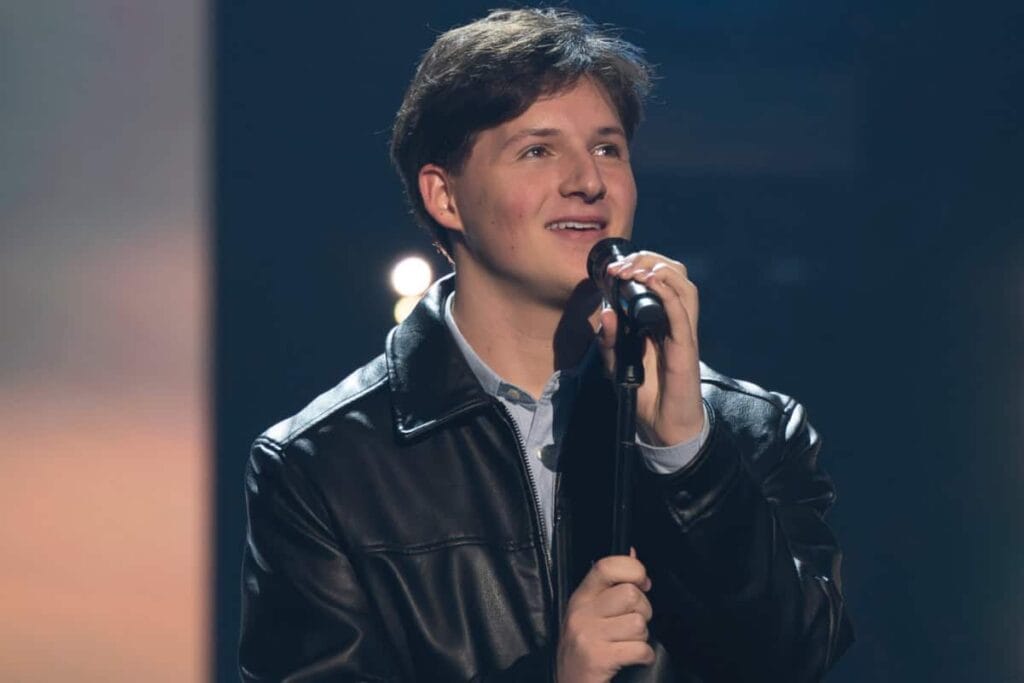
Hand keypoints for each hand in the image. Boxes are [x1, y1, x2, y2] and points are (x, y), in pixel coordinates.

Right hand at [556, 549, 654, 682]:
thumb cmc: (584, 648)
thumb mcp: (591, 612)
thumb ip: (612, 584)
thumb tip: (634, 554)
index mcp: (581, 597)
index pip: (607, 566)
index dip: (633, 569)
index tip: (642, 583)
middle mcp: (582, 612)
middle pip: (630, 595)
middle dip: (643, 611)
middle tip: (633, 623)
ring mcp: (589, 635)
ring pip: (638, 623)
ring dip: (642, 637)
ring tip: (628, 642)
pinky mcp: (598, 658)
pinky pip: (640, 649)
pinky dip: (644, 656)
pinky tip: (633, 658)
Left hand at [596, 251, 703, 445]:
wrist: (662, 424)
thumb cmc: (644, 393)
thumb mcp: (615, 363)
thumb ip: (608, 339)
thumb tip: (606, 312)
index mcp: (659, 318)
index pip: (658, 276)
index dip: (637, 264)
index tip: (611, 269)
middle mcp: (674, 319)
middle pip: (674, 273)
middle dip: (647, 260)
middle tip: (622, 268)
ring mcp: (683, 331)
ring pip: (684, 286)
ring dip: (660, 271)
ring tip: (635, 272)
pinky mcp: (687, 345)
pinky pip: (682, 312)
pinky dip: (668, 293)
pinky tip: (652, 284)